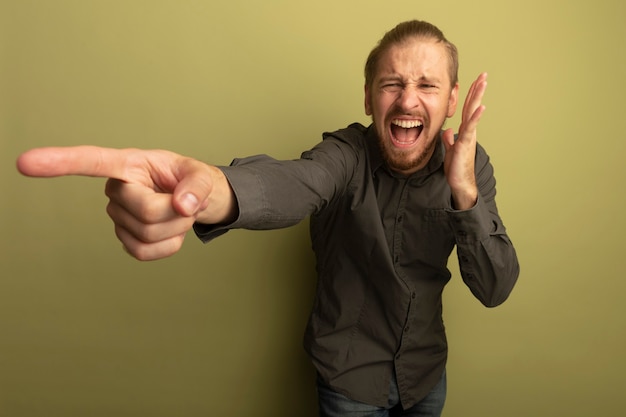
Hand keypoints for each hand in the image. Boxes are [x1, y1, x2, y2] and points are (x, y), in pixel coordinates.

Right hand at [17, 146, 235, 259]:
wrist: (196, 202)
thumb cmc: (192, 181)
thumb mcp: (202, 175)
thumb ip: (197, 186)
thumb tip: (183, 206)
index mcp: (129, 165)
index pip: (90, 162)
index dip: (60, 162)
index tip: (25, 163)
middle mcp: (116, 190)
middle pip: (147, 212)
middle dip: (176, 211)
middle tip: (185, 201)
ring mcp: (117, 217)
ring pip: (147, 234)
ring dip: (175, 228)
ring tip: (178, 212)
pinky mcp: (125, 239)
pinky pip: (144, 252)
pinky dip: (168, 246)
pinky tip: (170, 231)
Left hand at [442, 72, 487, 209]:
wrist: (459, 183)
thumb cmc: (456, 168)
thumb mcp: (450, 150)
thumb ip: (449, 140)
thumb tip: (447, 132)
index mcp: (464, 131)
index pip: (467, 109)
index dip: (470, 95)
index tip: (474, 82)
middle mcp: (468, 131)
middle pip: (472, 106)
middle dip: (477, 90)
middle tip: (484, 74)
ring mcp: (469, 136)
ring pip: (473, 112)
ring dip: (478, 97)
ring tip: (483, 82)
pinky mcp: (466, 143)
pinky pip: (471, 127)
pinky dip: (476, 116)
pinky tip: (481, 106)